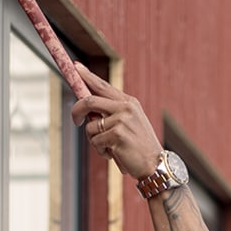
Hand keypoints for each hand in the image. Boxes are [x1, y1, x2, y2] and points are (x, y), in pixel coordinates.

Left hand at [69, 62, 162, 177]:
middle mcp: (126, 107)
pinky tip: (114, 154)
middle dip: (77, 111)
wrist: (154, 164)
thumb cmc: (138, 146)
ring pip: (91, 126)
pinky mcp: (118, 135)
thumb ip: (111, 114)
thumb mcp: (128, 124)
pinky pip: (96, 141)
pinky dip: (101, 150)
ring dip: (94, 140)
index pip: (103, 86)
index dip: (87, 76)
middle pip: (89, 101)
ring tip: (109, 148)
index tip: (75, 67)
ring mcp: (122, 120)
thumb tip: (87, 111)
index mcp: (129, 102)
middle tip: (76, 121)